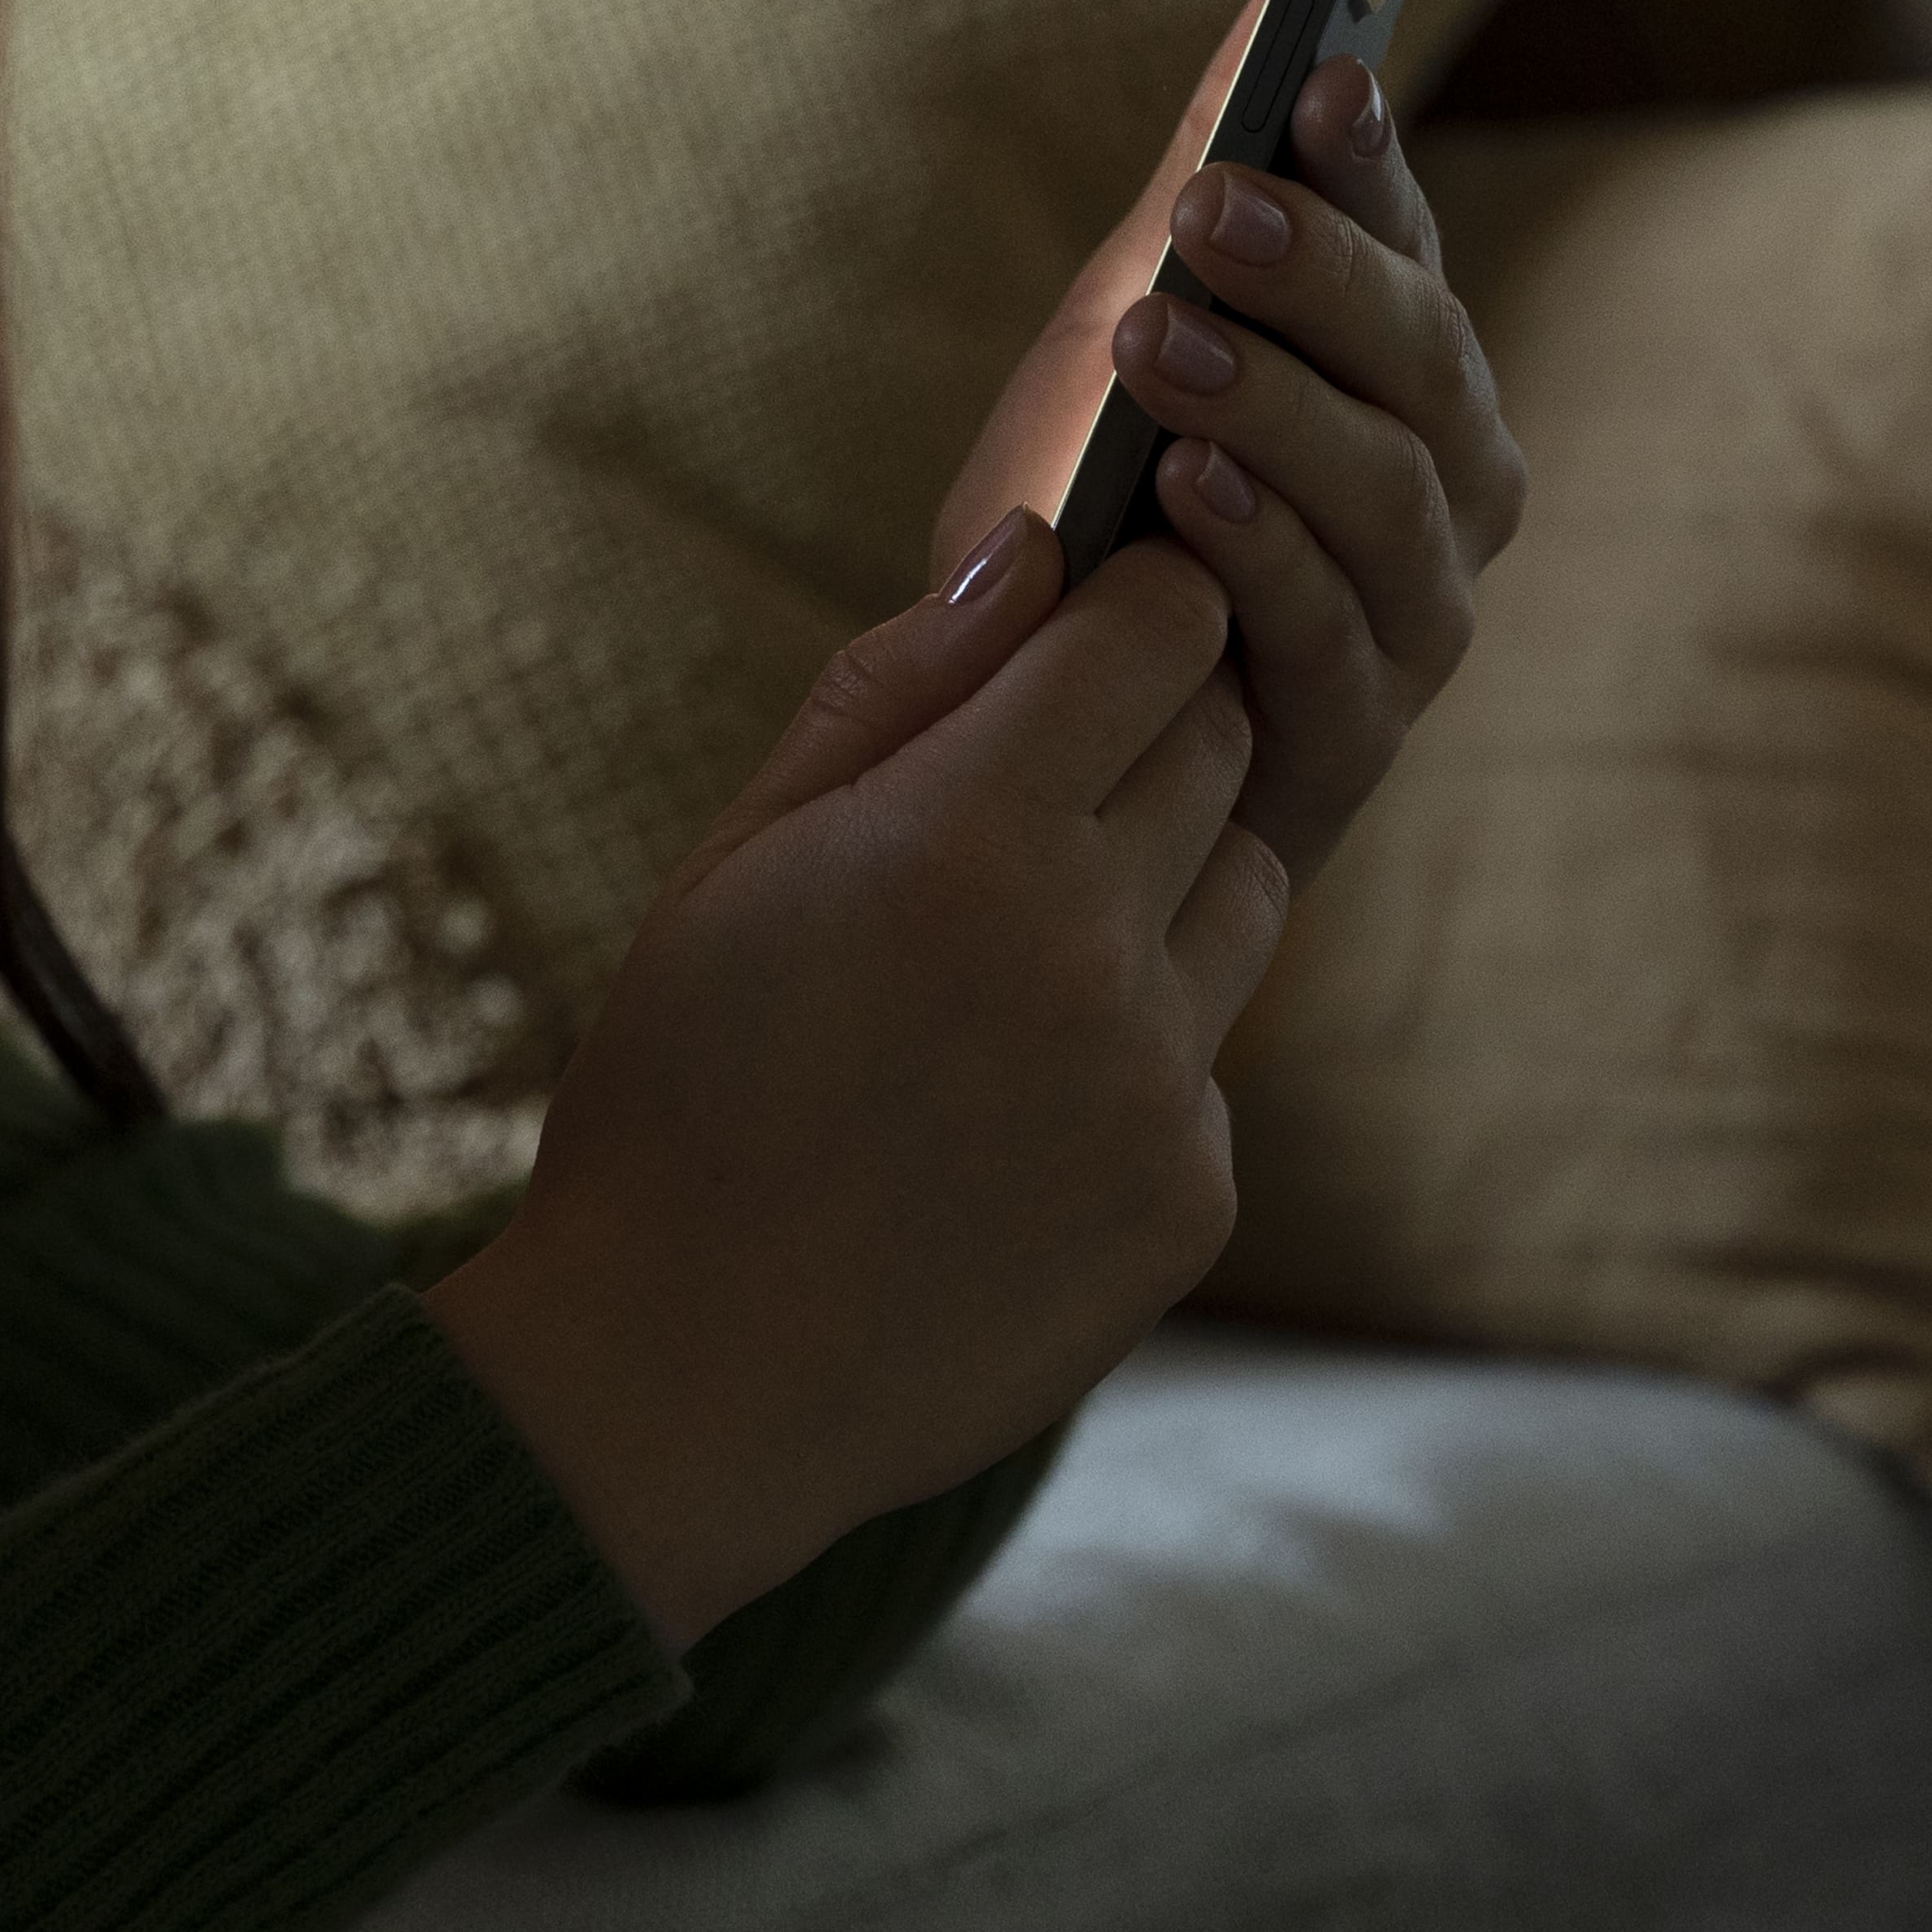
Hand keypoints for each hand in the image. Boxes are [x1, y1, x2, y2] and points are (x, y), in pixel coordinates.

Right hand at [422, 513, 1278, 1644]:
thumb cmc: (685, 1090)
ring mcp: (1159, 1087)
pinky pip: (1210, 1058)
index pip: (1157, 631)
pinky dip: (1140, 1055)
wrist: (684, 1381)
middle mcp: (1093, 952)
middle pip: (1221, 743)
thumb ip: (898, 688)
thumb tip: (1035, 550)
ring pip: (1247, 890)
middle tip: (1045, 778)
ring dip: (1165, 884)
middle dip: (1153, 728)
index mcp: (969, 838)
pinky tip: (1008, 1113)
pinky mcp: (1193, 1199)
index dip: (1139, 601)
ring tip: (1015, 955)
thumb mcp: (744, 858)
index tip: (1110, 609)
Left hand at [935, 11, 1524, 894]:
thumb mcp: (1132, 317)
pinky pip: (1329, 631)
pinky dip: (1262, 555)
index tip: (1323, 80)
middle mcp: (1447, 482)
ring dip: (1277, 409)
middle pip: (1422, 359)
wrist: (1043, 734)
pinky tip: (1186, 494)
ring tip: (1164, 345)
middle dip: (1318, 275)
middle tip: (1209, 204)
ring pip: (1388, 491)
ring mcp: (1418, 612)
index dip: (1373, 165)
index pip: (1410, 246)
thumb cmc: (1106, 510)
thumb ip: (1211, 165)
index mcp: (1407, 370)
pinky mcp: (1357, 731)